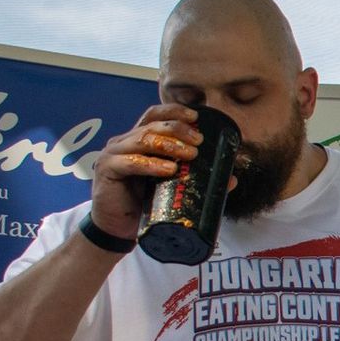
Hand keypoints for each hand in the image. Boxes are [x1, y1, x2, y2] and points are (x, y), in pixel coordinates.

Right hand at [88, 104, 233, 239]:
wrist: (117, 228)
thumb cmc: (143, 205)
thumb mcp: (172, 188)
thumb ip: (197, 179)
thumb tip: (232, 178)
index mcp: (139, 141)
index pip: (154, 116)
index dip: (173, 112)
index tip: (196, 116)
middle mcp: (124, 142)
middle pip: (152, 125)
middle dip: (178, 129)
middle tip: (199, 141)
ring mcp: (114, 154)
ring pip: (142, 140)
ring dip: (169, 145)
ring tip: (190, 154)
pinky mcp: (107, 170)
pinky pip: (130, 163)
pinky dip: (151, 164)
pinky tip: (168, 169)